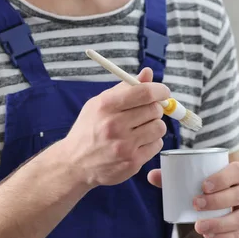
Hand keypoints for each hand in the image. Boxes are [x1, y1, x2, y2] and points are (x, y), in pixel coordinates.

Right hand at [60, 68, 169, 187]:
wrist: (75, 163)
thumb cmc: (88, 130)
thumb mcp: (99, 104)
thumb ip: (125, 88)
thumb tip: (148, 73)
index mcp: (106, 106)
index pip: (144, 93)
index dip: (159, 90)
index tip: (163, 92)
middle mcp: (115, 125)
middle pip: (155, 110)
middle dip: (155, 109)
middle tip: (147, 113)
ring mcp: (124, 146)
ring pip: (159, 128)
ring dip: (154, 126)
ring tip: (141, 129)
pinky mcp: (132, 162)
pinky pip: (157, 145)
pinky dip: (152, 142)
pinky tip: (138, 143)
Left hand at [148, 162, 238, 237]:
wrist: (229, 219)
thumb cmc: (213, 195)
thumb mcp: (199, 186)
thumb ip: (176, 180)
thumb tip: (151, 176)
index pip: (238, 171)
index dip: (223, 177)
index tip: (203, 185)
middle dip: (218, 200)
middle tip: (195, 204)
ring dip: (219, 223)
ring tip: (198, 226)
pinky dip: (223, 237)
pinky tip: (208, 236)